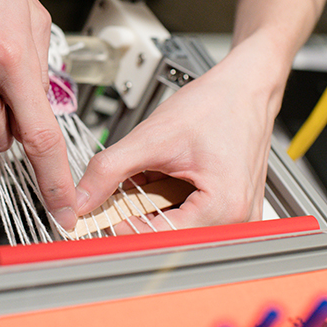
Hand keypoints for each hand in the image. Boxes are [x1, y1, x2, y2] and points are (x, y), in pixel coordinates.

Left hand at [75, 44, 275, 229]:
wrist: (243, 88)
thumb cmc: (216, 106)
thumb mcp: (151, 137)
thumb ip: (109, 170)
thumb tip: (83, 199)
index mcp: (224, 207)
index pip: (161, 238)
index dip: (126, 228)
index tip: (105, 213)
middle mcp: (236, 219)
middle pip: (169, 236)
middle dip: (139, 214)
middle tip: (125, 188)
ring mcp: (236, 216)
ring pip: (177, 227)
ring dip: (153, 206)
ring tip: (150, 175)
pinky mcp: (230, 208)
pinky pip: (188, 216)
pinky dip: (167, 200)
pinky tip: (164, 176)